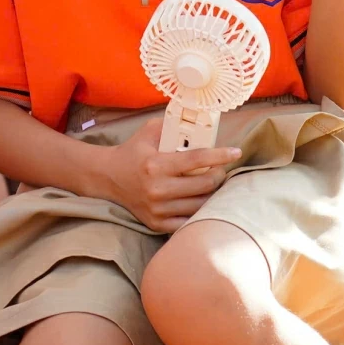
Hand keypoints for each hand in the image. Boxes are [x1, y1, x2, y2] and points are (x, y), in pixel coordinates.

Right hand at [99, 116, 240, 232]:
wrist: (108, 177)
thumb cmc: (133, 152)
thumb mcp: (149, 132)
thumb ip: (173, 125)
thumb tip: (201, 121)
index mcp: (156, 165)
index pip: (197, 160)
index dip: (220, 155)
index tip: (236, 152)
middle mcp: (157, 189)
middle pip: (204, 185)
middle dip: (219, 175)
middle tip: (221, 169)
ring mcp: (156, 209)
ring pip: (200, 205)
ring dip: (212, 194)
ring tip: (214, 184)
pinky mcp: (156, 223)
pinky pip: (188, 222)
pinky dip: (199, 211)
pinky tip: (202, 200)